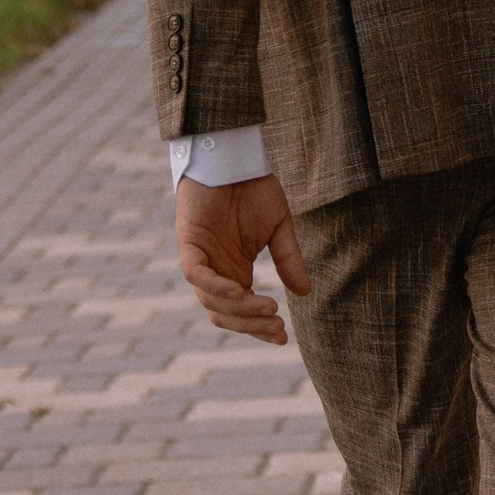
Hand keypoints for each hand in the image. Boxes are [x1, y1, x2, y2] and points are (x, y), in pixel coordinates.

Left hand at [175, 171, 308, 343]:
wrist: (235, 157)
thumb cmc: (254, 189)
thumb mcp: (279, 229)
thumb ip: (288, 260)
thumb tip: (305, 293)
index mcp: (235, 271)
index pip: (242, 311)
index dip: (260, 328)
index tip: (284, 338)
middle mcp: (216, 271)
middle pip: (225, 314)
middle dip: (251, 326)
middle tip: (277, 327)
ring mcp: (201, 259)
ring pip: (211, 301)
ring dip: (240, 309)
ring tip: (269, 308)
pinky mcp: (189, 243)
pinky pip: (196, 276)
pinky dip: (215, 288)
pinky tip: (240, 291)